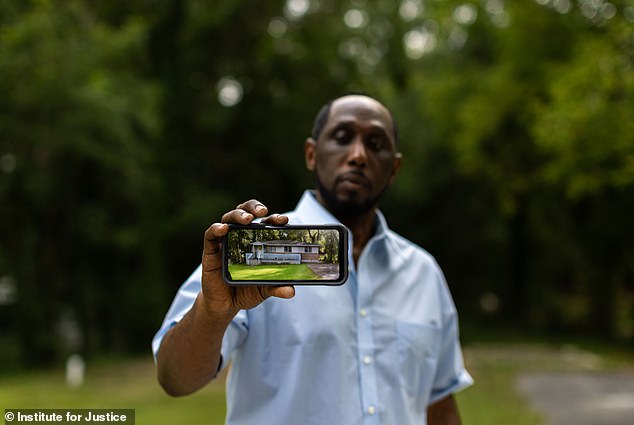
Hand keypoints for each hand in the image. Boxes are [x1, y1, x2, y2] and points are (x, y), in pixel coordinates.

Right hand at [200, 199, 294, 317]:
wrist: (225, 305)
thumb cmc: (246, 290)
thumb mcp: (264, 289)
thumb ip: (276, 287)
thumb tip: (291, 292)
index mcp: (256, 241)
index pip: (265, 223)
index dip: (274, 218)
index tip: (284, 220)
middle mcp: (240, 237)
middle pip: (245, 212)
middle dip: (254, 207)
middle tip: (263, 211)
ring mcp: (224, 242)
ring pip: (228, 218)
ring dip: (238, 215)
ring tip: (247, 218)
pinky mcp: (210, 251)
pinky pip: (210, 235)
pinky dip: (216, 229)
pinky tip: (223, 228)